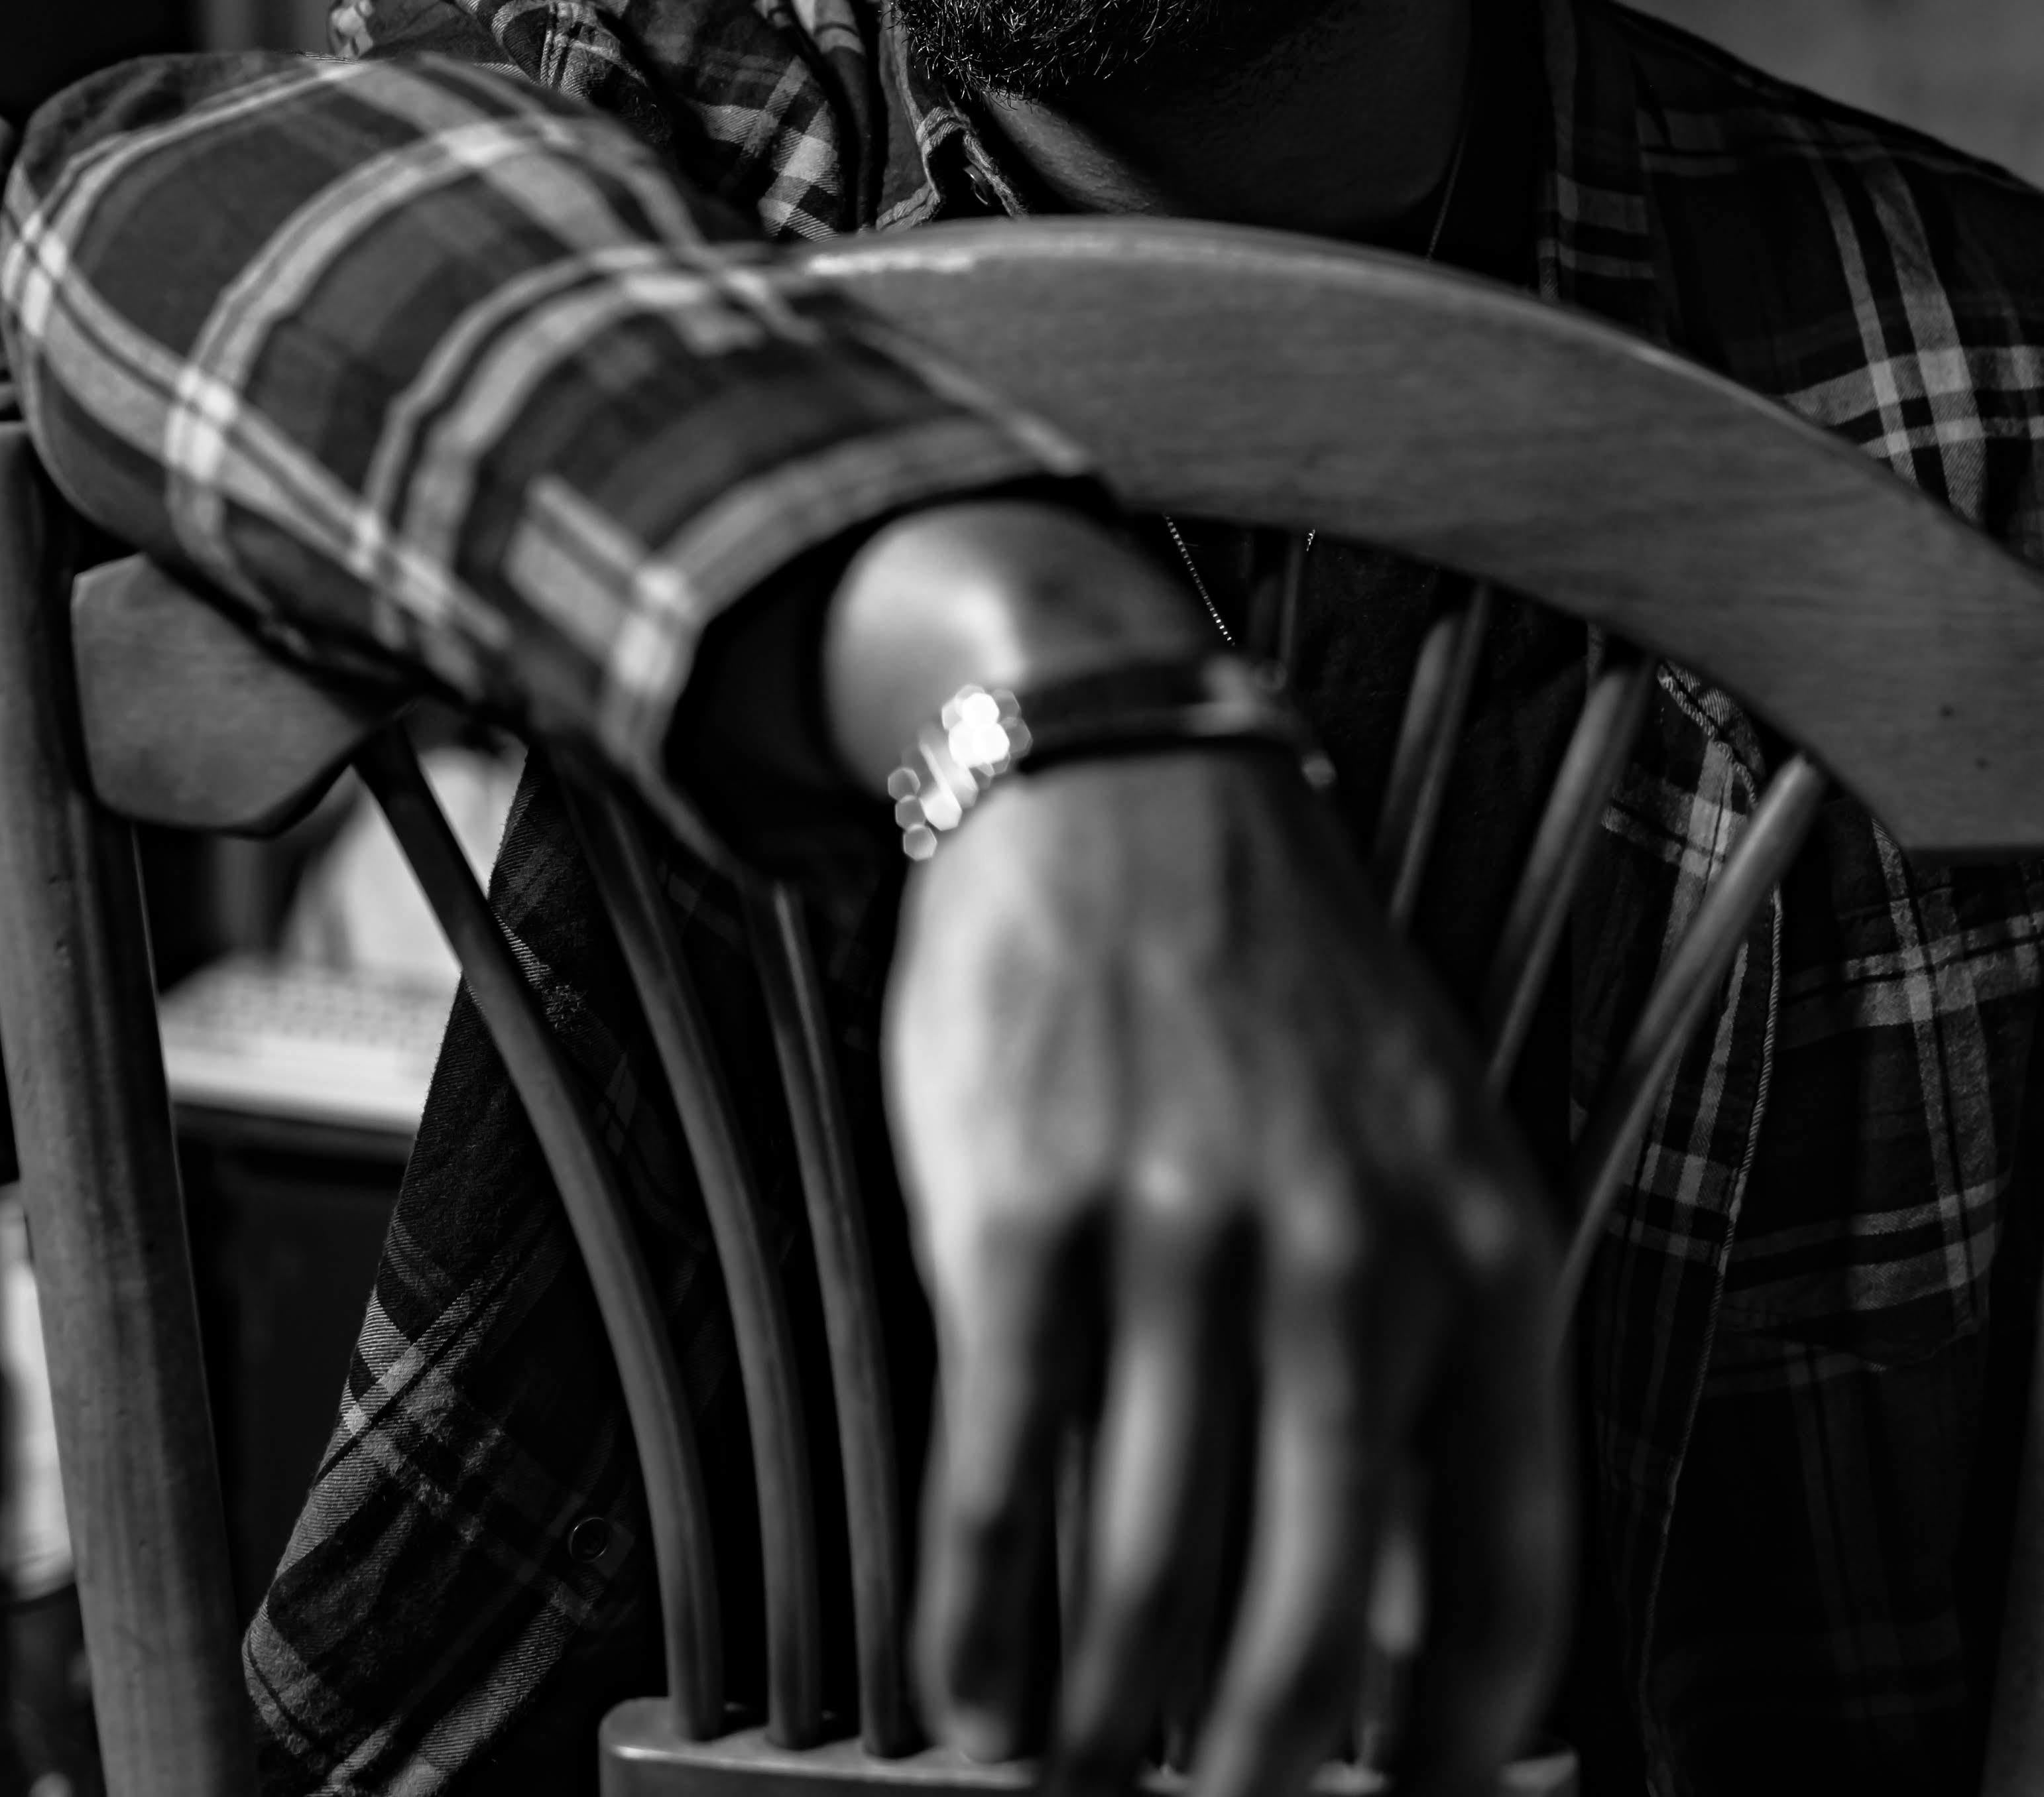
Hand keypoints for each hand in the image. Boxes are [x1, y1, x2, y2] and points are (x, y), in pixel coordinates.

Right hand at [826, 507, 1566, 1796]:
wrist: (1124, 777)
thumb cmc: (1281, 983)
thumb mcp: (1434, 1145)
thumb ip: (1445, 1366)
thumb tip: (1409, 1630)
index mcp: (1479, 1251)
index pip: (1505, 1580)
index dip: (1456, 1751)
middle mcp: (1345, 1254)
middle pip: (1312, 1620)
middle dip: (1254, 1775)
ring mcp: (1177, 1232)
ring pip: (1145, 1574)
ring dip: (1099, 1724)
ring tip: (1073, 1777)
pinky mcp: (1018, 1212)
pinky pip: (1000, 1476)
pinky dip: (978, 1620)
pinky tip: (969, 1687)